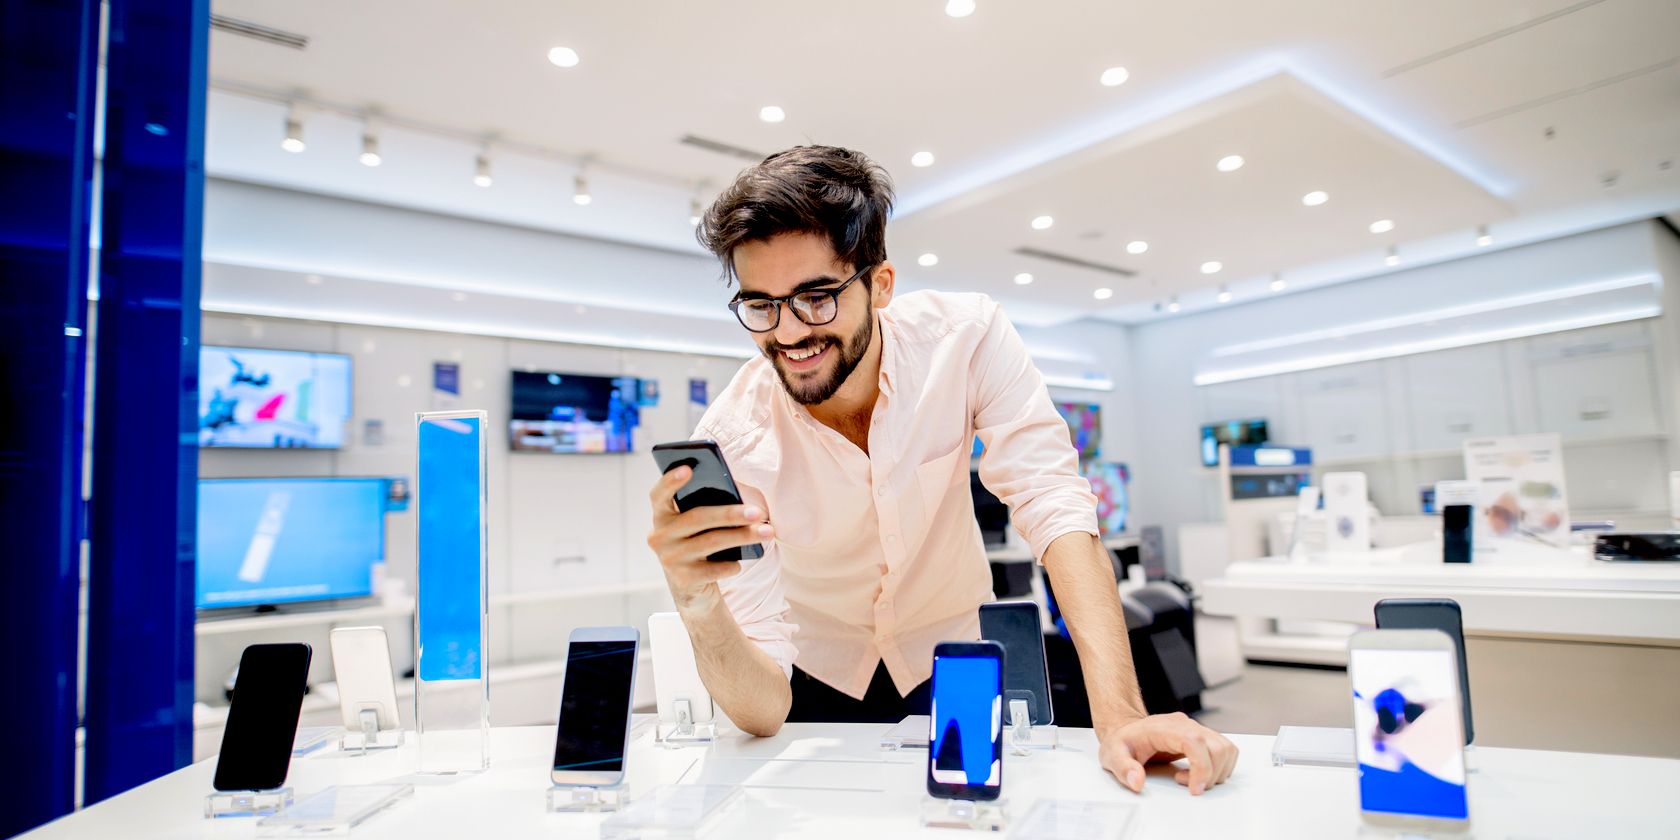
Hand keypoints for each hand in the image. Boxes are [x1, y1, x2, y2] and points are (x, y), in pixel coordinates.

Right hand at [645, 466, 773, 613]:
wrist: (692, 585)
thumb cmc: (700, 542)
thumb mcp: (698, 524)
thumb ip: (706, 507)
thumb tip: (736, 497)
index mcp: (662, 515)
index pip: (659, 495)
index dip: (670, 481)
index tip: (688, 468)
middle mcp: (659, 536)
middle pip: (697, 518)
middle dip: (731, 514)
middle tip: (759, 512)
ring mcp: (669, 559)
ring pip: (711, 542)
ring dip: (742, 537)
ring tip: (767, 532)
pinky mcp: (683, 580)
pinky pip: (713, 570)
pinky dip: (730, 565)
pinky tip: (741, 563)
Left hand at [1098, 712, 1237, 794]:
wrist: (1127, 730)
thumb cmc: (1122, 742)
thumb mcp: (1113, 755)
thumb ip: (1123, 768)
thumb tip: (1137, 782)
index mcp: (1164, 728)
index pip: (1195, 741)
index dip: (1201, 767)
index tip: (1194, 789)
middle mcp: (1185, 725)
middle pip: (1216, 746)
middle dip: (1210, 774)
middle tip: (1188, 785)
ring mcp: (1196, 729)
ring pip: (1225, 748)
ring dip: (1217, 772)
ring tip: (1191, 779)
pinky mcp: (1202, 737)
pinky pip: (1224, 751)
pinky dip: (1219, 767)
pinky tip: (1197, 773)